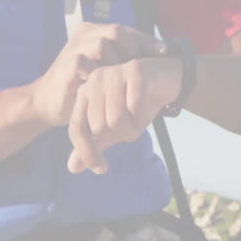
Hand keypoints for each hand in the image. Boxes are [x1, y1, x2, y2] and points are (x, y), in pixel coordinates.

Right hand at [27, 23, 166, 127]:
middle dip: (135, 47)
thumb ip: (123, 59)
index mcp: (95, 33)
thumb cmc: (82, 85)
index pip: (126, 30)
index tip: (164, 52)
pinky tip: (110, 86)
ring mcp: (73, 48)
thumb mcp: (106, 69)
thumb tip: (158, 56)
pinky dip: (99, 73)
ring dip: (118, 61)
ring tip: (128, 77)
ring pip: (103, 43)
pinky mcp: (65, 66)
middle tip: (147, 65)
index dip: (146, 40)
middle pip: (117, 31)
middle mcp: (84, 36)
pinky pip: (84, 62)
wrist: (48, 102)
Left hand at [67, 56, 182, 174]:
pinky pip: (135, 108)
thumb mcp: (114, 128)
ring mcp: (114, 72)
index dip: (87, 152)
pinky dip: (144, 117)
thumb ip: (94, 144)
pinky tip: (149, 107)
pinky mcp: (135, 70)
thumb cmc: (138, 104)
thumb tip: (72, 168)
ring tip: (140, 117)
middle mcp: (95, 79)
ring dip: (133, 128)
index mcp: (85, 92)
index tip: (101, 169)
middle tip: (132, 125)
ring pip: (116, 120)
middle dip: (120, 135)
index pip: (77, 128)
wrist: (168, 80)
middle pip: (99, 127)